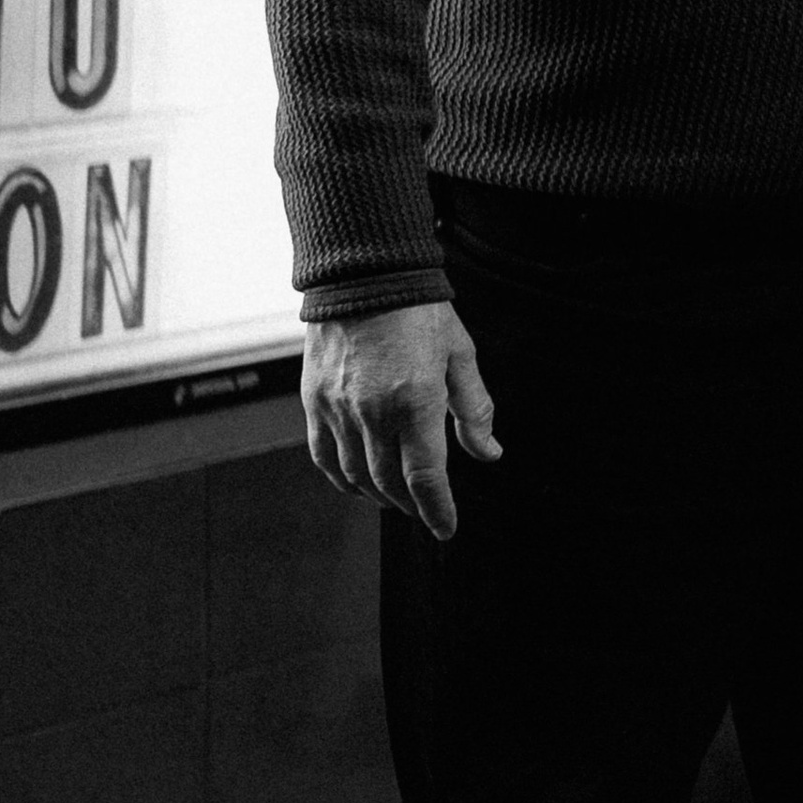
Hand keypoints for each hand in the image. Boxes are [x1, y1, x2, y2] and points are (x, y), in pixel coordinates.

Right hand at [302, 300, 499, 541]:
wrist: (365, 274)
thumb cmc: (419, 310)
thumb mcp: (460, 355)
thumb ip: (474, 409)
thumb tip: (488, 453)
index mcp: (415, 401)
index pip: (425, 478)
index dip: (437, 510)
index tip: (447, 528)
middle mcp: (373, 412)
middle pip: (390, 483)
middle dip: (412, 507)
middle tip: (427, 512)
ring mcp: (338, 408)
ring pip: (356, 476)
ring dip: (379, 496)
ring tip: (398, 499)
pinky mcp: (314, 400)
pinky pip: (324, 456)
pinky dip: (342, 478)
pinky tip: (358, 483)